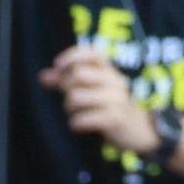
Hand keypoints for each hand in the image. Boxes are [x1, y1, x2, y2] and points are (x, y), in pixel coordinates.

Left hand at [40, 41, 154, 157]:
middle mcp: (113, 82)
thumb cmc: (110, 108)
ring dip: (69, 107)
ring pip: (76, 97)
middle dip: (65, 87)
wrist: (140, 131)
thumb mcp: (93, 91)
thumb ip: (67, 81)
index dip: (71, 56)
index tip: (58, 66)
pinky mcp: (114, 119)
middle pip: (78, 74)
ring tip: (75, 113)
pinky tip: (79, 125)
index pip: (91, 53)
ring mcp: (115, 100)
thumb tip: (43, 76)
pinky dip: (75, 123)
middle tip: (69, 100)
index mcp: (108, 71)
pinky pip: (83, 118)